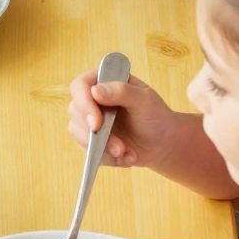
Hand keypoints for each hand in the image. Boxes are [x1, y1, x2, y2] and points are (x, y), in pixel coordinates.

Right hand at [68, 69, 182, 168]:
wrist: (163, 142)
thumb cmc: (155, 116)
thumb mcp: (145, 100)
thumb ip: (122, 92)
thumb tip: (95, 91)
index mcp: (104, 80)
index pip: (80, 86)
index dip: (83, 103)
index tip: (97, 123)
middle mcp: (92, 98)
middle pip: (75, 110)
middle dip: (96, 133)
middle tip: (118, 147)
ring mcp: (90, 119)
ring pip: (78, 132)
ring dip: (103, 147)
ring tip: (126, 153)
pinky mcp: (91, 139)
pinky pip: (88, 151)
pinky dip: (107, 157)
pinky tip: (126, 157)